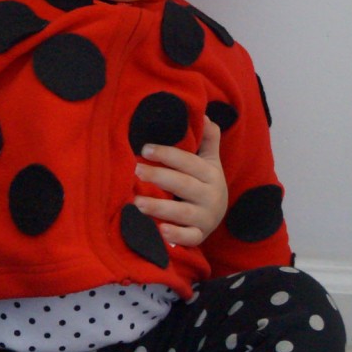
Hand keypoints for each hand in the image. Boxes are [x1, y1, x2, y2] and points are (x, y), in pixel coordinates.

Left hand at [134, 116, 225, 246]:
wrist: (217, 216)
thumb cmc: (204, 183)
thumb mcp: (209, 161)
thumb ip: (207, 139)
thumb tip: (203, 114)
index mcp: (211, 175)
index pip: (189, 162)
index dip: (168, 154)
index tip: (145, 149)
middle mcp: (210, 196)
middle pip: (184, 185)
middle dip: (159, 177)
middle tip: (135, 170)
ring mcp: (205, 218)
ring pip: (184, 213)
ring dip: (160, 207)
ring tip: (137, 202)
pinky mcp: (199, 236)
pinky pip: (190, 238)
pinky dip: (176, 236)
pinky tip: (159, 231)